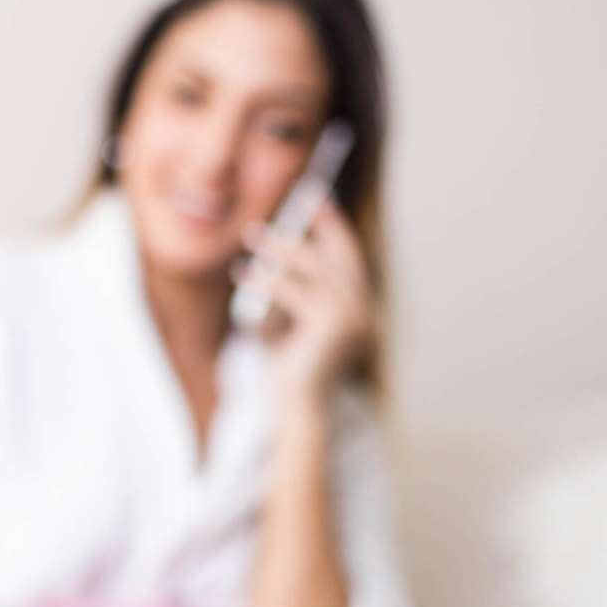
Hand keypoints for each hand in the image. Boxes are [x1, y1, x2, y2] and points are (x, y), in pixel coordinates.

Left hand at [234, 199, 373, 402]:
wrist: (295, 408)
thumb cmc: (290, 368)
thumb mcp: (289, 321)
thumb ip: (291, 290)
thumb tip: (274, 245)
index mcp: (359, 308)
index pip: (349, 256)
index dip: (333, 224)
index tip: (314, 198)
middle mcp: (362, 310)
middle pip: (338, 254)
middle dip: (313, 224)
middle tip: (291, 202)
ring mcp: (351, 318)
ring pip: (313, 269)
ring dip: (281, 249)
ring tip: (253, 237)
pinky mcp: (330, 326)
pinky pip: (293, 291)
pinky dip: (266, 279)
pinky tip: (244, 273)